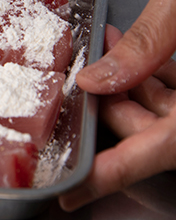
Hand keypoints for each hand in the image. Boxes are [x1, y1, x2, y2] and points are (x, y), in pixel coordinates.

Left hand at [59, 0, 175, 210]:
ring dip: (130, 83)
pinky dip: (153, 73)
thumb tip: (95, 79)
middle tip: (86, 73)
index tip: (72, 193)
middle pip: (155, 131)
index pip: (157, 153)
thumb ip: (145, 45)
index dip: (111, 175)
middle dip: (113, 103)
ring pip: (166, 111)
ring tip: (108, 45)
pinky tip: (132, 45)